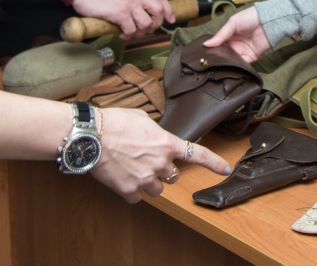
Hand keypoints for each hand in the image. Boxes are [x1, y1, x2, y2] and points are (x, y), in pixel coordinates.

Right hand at [72, 0, 172, 38]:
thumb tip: (144, 8)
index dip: (168, 10)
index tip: (170, 19)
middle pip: (158, 11)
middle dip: (156, 24)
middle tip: (147, 29)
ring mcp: (129, 3)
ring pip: (146, 23)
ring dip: (140, 32)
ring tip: (131, 32)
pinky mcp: (120, 13)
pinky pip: (131, 30)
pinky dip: (128, 35)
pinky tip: (121, 33)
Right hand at [90, 108, 229, 202]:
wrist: (92, 136)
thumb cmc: (114, 122)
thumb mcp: (142, 119)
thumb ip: (155, 132)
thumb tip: (154, 137)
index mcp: (166, 143)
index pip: (197, 154)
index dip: (214, 163)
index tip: (225, 169)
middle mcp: (160, 163)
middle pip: (173, 176)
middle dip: (164, 170)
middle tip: (148, 161)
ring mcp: (145, 178)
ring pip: (157, 189)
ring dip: (149, 182)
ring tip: (133, 169)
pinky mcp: (128, 190)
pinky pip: (137, 197)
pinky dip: (132, 191)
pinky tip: (123, 178)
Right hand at [204, 7, 270, 62]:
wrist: (268, 21)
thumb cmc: (250, 18)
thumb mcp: (232, 23)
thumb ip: (220, 35)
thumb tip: (206, 44)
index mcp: (228, 36)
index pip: (218, 46)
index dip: (211, 50)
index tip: (203, 56)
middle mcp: (234, 45)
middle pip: (224, 55)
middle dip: (218, 59)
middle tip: (209, 64)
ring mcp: (242, 52)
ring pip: (232, 61)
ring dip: (226, 64)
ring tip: (217, 68)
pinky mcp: (251, 58)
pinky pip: (242, 64)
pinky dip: (237, 67)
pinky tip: (230, 68)